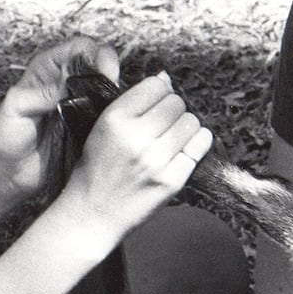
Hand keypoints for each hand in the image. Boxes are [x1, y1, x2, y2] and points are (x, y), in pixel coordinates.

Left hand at [0, 36, 120, 198]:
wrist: (10, 172)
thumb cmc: (6, 136)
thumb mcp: (16, 108)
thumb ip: (41, 94)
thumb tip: (66, 83)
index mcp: (49, 68)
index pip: (81, 48)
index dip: (96, 53)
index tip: (104, 70)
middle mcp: (68, 82)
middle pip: (100, 64)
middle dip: (110, 72)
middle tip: (112, 86)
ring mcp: (81, 104)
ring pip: (107, 90)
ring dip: (114, 95)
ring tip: (114, 106)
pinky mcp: (88, 126)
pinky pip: (107, 115)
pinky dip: (113, 116)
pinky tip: (113, 123)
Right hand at [52, 73, 212, 245]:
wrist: (92, 214)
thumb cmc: (95, 170)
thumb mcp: (100, 128)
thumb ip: (130, 102)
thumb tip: (165, 79)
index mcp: (114, 119)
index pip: (155, 85)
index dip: (159, 91)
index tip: (156, 103)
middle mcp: (136, 138)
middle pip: (176, 103)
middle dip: (173, 110)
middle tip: (164, 123)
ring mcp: (156, 161)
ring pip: (191, 122)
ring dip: (186, 126)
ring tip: (172, 137)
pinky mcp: (172, 180)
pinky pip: (200, 146)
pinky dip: (197, 143)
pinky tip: (185, 147)